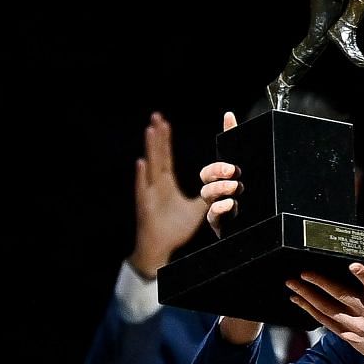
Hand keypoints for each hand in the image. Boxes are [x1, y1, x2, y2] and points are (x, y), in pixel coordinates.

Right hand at [130, 112, 206, 277]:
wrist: (162, 247)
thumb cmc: (175, 229)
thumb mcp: (196, 210)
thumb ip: (207, 198)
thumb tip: (223, 188)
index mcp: (166, 183)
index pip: (166, 157)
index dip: (166, 140)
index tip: (165, 123)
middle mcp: (157, 184)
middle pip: (158, 155)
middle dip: (158, 136)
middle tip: (157, 116)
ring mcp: (150, 193)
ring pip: (151, 167)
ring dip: (150, 149)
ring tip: (151, 130)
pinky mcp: (147, 205)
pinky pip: (144, 189)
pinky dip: (142, 176)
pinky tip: (141, 162)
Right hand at [200, 111, 240, 236]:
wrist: (266, 220)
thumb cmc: (252, 194)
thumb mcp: (249, 166)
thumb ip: (236, 140)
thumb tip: (228, 115)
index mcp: (223, 180)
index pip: (211, 170)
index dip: (218, 168)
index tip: (232, 168)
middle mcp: (218, 193)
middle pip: (206, 181)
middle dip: (217, 176)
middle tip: (234, 175)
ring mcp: (218, 208)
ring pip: (207, 197)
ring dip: (219, 190)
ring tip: (235, 190)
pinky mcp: (221, 223)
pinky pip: (213, 216)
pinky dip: (219, 209)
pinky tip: (230, 205)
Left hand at [285, 263, 363, 363]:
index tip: (353, 265)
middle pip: (341, 297)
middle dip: (320, 284)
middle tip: (304, 273)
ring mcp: (358, 328)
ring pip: (329, 311)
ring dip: (309, 298)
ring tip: (294, 286)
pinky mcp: (352, 338)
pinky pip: (328, 324)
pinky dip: (314, 313)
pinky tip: (302, 304)